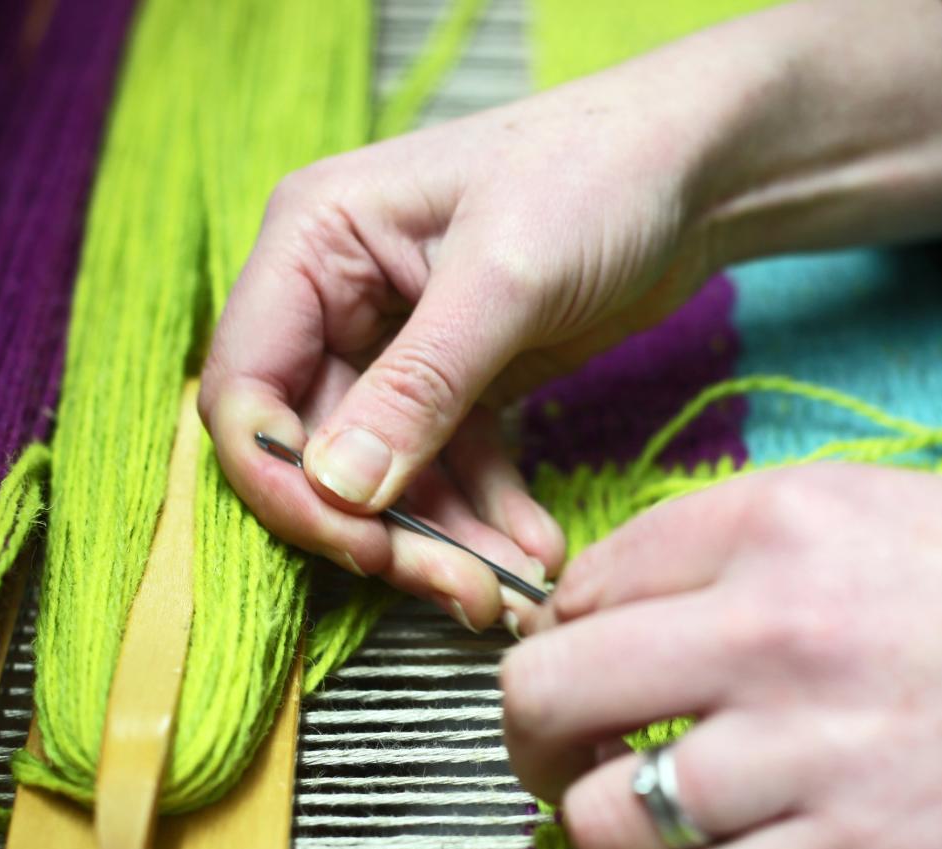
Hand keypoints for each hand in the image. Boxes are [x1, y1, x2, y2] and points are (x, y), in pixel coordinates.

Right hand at [201, 0, 941, 629]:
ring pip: (383, 478)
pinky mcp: (452, 384)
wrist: (697, 167)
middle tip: (463, 588)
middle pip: (315, 451)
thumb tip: (340, 489)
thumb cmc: (597, 173)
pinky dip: (486, 517)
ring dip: (443, 541)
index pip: (244, 390)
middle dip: (383, 531)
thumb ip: (418, 387)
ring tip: (517, 587)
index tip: (360, 544)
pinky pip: (446, 471)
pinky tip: (538, 549)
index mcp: (311, 244)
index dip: (284, 482)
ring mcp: (391, 347)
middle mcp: (333, 300)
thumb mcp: (506, 280)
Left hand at [502, 465, 941, 848]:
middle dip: (531, 741)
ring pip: (600, 822)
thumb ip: (746, 544)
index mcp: (775, 520)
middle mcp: (770, 627)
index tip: (596, 675)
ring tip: (654, 835)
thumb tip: (621, 609)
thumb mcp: (886, 506)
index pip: (582, 587)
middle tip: (567, 763)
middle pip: (546, 693)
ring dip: (607, 840)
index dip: (569, 640)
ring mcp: (809, 750)